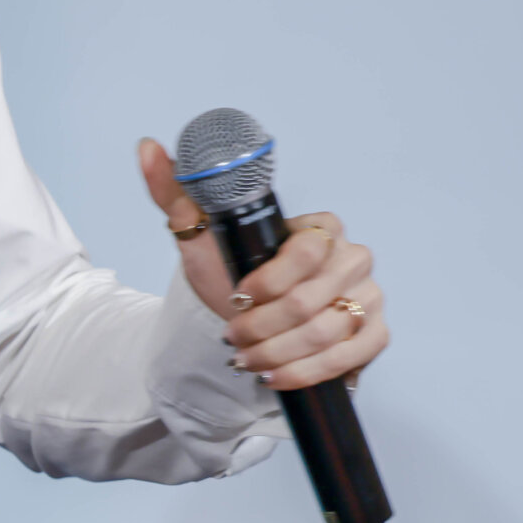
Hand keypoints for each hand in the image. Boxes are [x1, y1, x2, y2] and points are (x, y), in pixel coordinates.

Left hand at [138, 139, 388, 392]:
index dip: (269, 280)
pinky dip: (306, 371)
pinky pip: (349, 357)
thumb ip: (174, 189)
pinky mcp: (374, 334)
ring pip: (327, 332)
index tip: (237, 297)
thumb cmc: (228, 269)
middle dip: (263, 326)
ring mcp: (369, 296)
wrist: (243, 315)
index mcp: (321, 227)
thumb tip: (147, 147)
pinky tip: (274, 375)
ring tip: (245, 358)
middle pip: (312, 299)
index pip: (307, 251)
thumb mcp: (198, 231)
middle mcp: (353, 258)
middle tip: (232, 337)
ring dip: (277, 353)